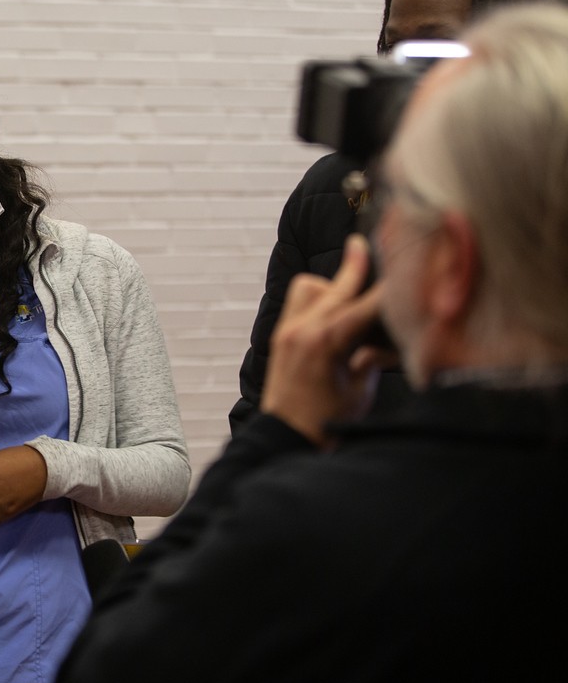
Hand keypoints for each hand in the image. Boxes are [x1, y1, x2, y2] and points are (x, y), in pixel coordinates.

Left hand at [261, 234, 390, 445]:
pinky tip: (331, 310)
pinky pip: (297, 303)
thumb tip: (385, 341)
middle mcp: (303, 329)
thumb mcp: (360, 390)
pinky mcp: (279, 338)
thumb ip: (371, 358)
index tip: (403, 269)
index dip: (388, 288)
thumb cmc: (326, 423)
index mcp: (327, 342)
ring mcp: (287, 331)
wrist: (286, 440)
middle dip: (356, 267)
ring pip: (309, 288)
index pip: (366, 305)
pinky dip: (315, 299)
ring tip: (351, 292)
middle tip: (364, 243)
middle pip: (336, 287)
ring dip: (332, 286)